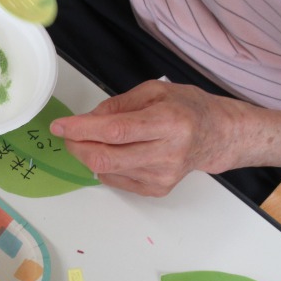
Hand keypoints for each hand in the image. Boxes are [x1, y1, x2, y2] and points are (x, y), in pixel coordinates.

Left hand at [49, 80, 280, 196]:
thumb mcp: (155, 91)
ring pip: (109, 171)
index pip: (116, 131)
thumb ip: (119, 105)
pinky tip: (109, 154)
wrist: (220, 136)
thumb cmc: (189, 108)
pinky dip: (104, 167)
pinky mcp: (159, 189)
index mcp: (169, 122)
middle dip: (78, 146)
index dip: (82, 130)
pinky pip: (118, 181)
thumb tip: (87, 120)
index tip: (60, 126)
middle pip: (108, 157)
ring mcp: (164, 176)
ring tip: (87, 141)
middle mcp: (168, 153)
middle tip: (67, 134)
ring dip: (89, 156)